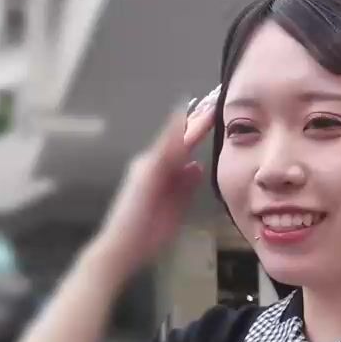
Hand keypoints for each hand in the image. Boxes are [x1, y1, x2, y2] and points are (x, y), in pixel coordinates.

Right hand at [89, 87, 217, 278]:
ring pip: (173, 138)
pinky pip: (163, 150)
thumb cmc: (147, 233)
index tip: (216, 110)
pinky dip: (174, 135)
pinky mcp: (145, 173)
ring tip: (209, 102)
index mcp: (161, 171)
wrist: (123, 247)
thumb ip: (185, 186)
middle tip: (217, 94)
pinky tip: (185, 121)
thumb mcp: (174, 207)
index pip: (184, 144)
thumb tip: (196, 166)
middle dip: (198, 116)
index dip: (199, 126)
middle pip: (180, 135)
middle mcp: (152, 163)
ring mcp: (147, 166)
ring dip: (190, 120)